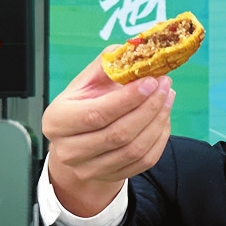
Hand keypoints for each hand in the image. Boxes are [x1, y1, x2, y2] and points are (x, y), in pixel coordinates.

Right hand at [43, 54, 173, 215]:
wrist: (76, 143)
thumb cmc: (81, 107)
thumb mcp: (85, 83)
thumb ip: (106, 66)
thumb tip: (130, 48)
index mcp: (57, 121)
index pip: (96, 113)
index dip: (128, 99)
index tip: (151, 81)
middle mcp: (70, 150)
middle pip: (118, 134)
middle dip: (148, 108)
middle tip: (165, 86)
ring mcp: (90, 168)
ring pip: (135, 149)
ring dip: (158, 121)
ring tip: (168, 97)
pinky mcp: (111, 177)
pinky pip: (144, 161)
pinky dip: (160, 138)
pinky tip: (164, 117)